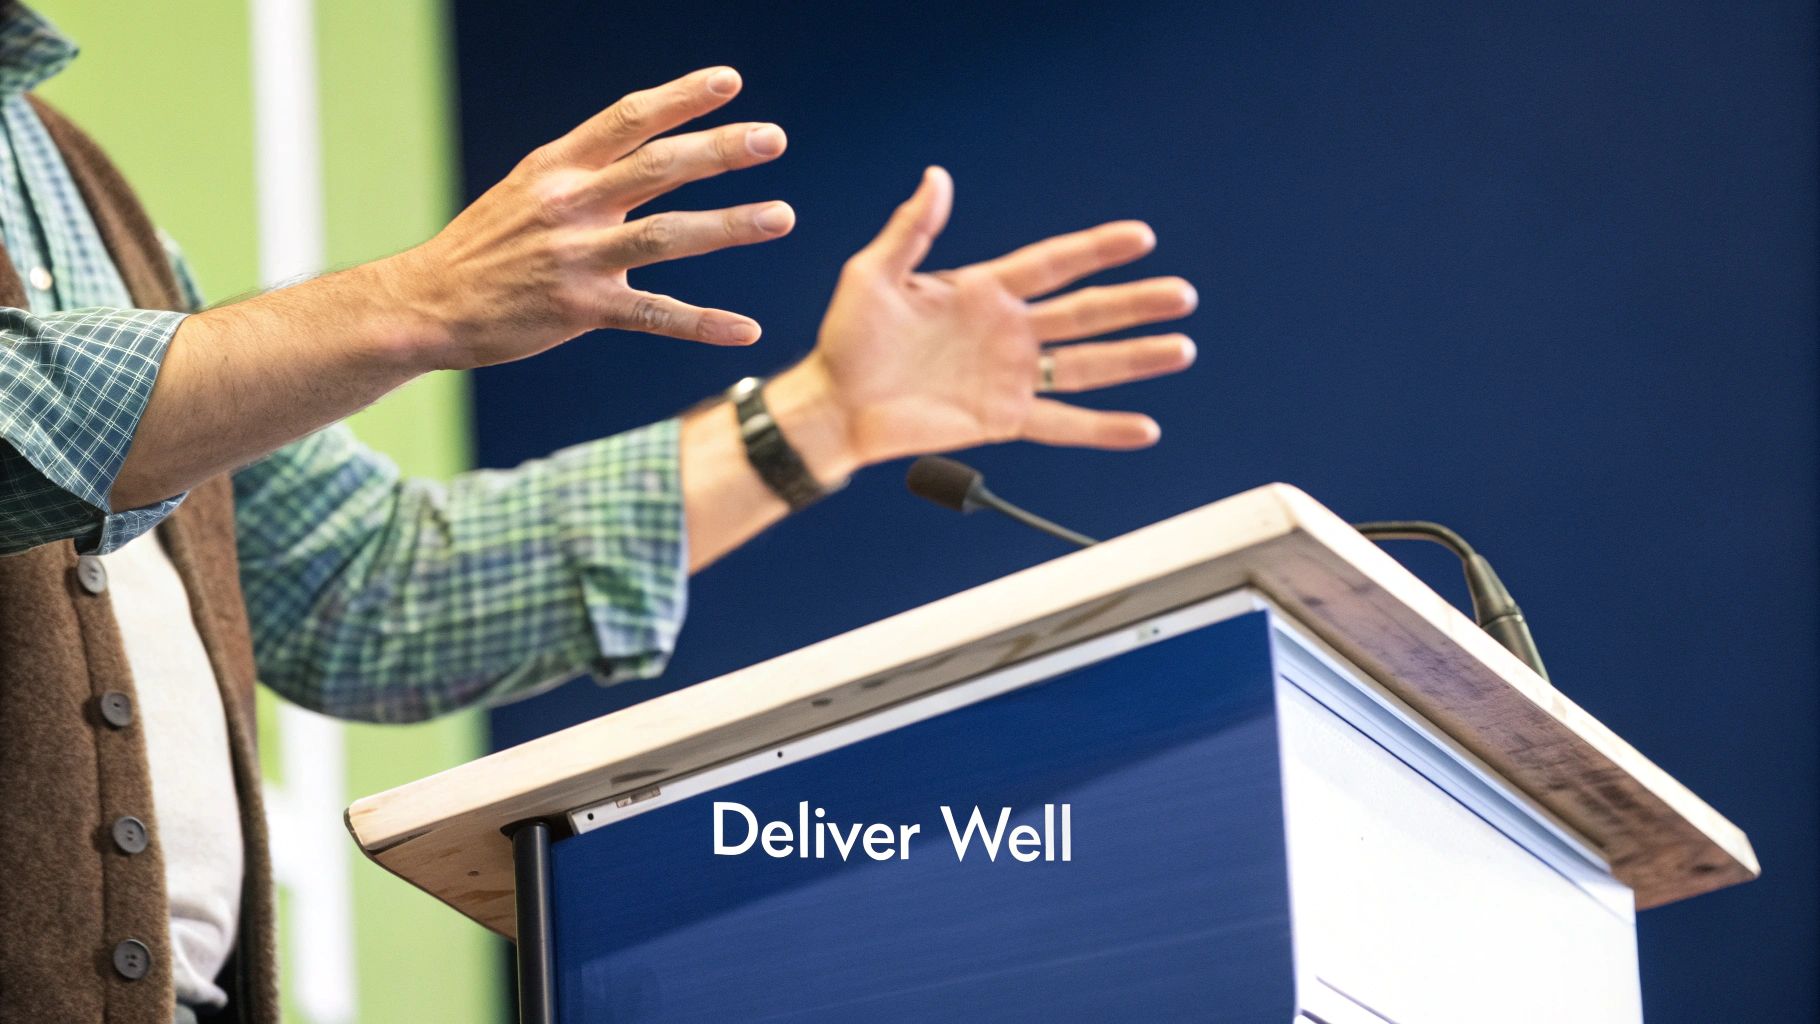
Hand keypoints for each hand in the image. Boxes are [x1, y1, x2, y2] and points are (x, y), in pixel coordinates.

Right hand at [386, 66, 793, 369]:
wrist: (427, 304)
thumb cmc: (488, 245)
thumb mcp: (530, 188)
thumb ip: (590, 169)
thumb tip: (653, 144)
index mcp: (559, 167)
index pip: (628, 119)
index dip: (681, 98)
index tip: (731, 82)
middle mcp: (571, 204)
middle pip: (658, 167)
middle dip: (720, 149)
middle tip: (772, 137)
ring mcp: (576, 257)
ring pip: (667, 236)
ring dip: (729, 225)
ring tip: (781, 215)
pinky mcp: (580, 309)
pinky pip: (654, 315)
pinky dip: (704, 324)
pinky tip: (747, 329)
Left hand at [781, 167, 1195, 475]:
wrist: (836, 404)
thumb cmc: (847, 338)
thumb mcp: (872, 274)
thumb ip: (910, 230)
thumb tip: (936, 177)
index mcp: (983, 290)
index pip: (1052, 263)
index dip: (1096, 250)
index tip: (1141, 238)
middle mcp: (1007, 331)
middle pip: (1085, 313)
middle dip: (1135, 304)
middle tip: (1183, 295)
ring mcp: (1009, 376)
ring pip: (1086, 365)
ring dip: (1135, 358)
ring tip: (1181, 348)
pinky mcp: (1002, 419)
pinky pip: (1063, 423)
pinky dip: (1104, 429)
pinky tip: (1143, 428)